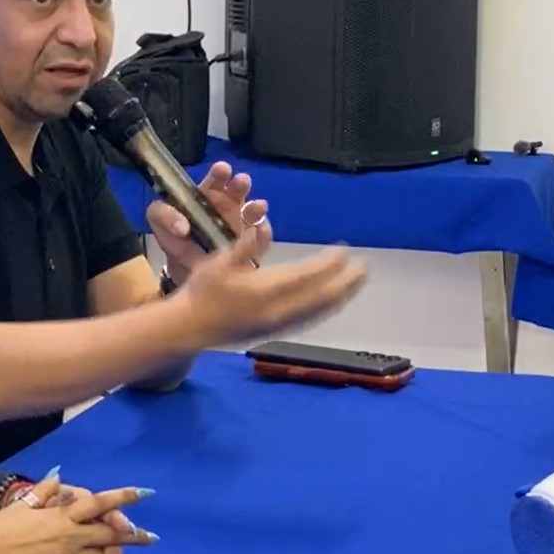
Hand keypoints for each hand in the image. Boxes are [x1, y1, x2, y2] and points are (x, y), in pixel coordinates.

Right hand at [0, 477, 155, 553]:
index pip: (99, 504)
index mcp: (62, 516)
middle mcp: (70, 538)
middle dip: (132, 536)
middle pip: (110, 536)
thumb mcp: (22, 504)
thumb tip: (58, 479)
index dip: (122, 497)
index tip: (143, 493)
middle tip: (151, 537)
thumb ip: (44, 491)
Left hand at [146, 161, 264, 282]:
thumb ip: (164, 216)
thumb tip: (182, 227)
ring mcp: (242, 224)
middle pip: (238, 188)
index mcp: (206, 194)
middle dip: (240, 183)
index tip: (221, 170)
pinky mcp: (252, 245)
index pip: (215, 178)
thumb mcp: (160, 224)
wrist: (188, 272)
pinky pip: (260, 238)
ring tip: (257, 207)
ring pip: (253, 210)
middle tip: (241, 181)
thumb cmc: (176, 239)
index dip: (219, 174)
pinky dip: (262, 233)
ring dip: (255, 208)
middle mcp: (228, 204)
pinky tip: (258, 231)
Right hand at [174, 222, 366, 346]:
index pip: (309, 274)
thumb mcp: (219, 261)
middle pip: (322, 296)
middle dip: (346, 282)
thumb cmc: (202, 291)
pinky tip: (330, 304)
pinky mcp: (275, 332)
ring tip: (354, 285)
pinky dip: (325, 310)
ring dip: (340, 297)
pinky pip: (310, 320)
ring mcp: (279, 324)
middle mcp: (279, 309)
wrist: (189, 328)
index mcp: (267, 289)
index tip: (344, 250)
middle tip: (364, 268)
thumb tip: (262, 221)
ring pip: (319, 311)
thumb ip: (246, 243)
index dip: (330, 263)